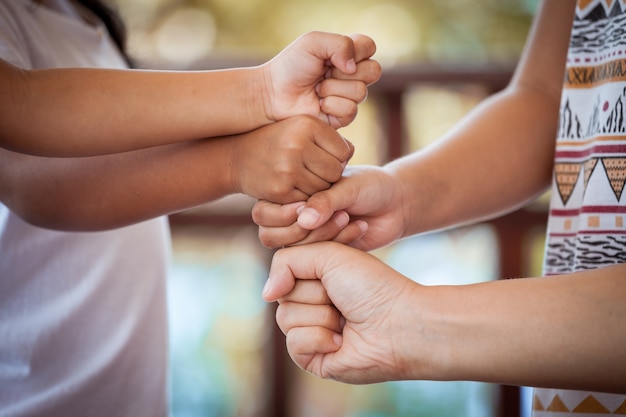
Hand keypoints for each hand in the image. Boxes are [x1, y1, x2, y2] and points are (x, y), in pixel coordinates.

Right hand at [228, 115, 352, 203]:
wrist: (237, 157)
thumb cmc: (278, 142)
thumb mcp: (301, 128)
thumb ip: (329, 137)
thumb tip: (350, 153)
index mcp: (306, 124)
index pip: (344, 151)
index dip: (337, 158)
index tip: (322, 158)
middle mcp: (297, 144)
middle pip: (336, 172)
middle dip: (329, 176)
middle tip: (314, 172)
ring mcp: (287, 168)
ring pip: (323, 189)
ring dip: (317, 189)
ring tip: (303, 179)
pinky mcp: (280, 190)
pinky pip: (307, 202)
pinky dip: (303, 199)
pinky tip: (292, 188)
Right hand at [253, 165, 404, 248]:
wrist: (397, 204)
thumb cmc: (371, 186)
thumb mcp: (348, 186)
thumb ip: (325, 201)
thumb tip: (302, 220)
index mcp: (291, 194)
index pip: (263, 211)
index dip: (283, 212)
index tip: (308, 204)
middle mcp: (293, 217)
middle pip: (270, 235)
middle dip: (301, 229)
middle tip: (336, 213)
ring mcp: (307, 238)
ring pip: (291, 252)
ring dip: (321, 237)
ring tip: (348, 217)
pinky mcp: (324, 255)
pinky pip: (316, 261)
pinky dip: (338, 244)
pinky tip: (359, 227)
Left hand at [263, 31, 381, 128]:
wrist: (273, 94)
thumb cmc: (290, 66)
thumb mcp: (313, 42)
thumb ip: (340, 44)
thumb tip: (353, 67)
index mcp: (348, 54)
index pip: (370, 47)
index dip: (356, 51)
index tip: (332, 55)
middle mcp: (352, 75)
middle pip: (374, 71)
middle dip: (344, 72)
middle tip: (324, 73)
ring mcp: (349, 97)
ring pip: (361, 92)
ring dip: (333, 89)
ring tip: (316, 89)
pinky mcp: (343, 117)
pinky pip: (351, 110)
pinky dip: (331, 105)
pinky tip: (318, 104)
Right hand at [263, 242, 419, 383]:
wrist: (399, 323)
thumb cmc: (371, 286)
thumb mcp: (327, 255)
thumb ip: (285, 261)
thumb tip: (265, 294)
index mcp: (314, 278)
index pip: (283, 269)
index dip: (304, 268)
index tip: (332, 269)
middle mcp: (310, 303)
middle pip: (281, 295)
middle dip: (314, 293)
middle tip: (341, 297)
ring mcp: (310, 331)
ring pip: (285, 318)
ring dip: (320, 315)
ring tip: (344, 320)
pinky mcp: (312, 358)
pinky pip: (293, 344)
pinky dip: (319, 338)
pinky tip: (341, 340)